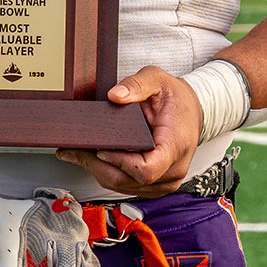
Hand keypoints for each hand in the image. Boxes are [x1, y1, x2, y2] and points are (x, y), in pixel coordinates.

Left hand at [56, 65, 202, 197]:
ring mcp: (165, 181)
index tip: (101, 149)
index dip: (119, 163)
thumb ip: (137, 85)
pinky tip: (93, 159)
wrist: (192, 110)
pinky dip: (107, 173)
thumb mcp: (158, 80)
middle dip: (98, 166)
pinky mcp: (156, 185)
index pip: (146, 170)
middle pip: (129, 181)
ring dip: (98, 171)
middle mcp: (173, 170)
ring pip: (124, 187)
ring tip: (78, 153)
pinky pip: (127, 186)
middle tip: (75, 150)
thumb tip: (114, 95)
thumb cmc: (177, 99)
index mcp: (176, 146)